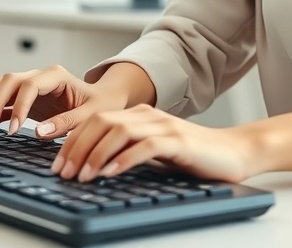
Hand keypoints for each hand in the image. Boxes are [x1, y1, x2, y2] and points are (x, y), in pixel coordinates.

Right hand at [0, 64, 123, 137]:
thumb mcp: (90, 115)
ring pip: (1, 86)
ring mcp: (31, 85)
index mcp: (57, 76)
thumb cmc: (100, 104)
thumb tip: (39, 133)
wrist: (103, 99)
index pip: (30, 86)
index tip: (14, 130)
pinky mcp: (26, 97)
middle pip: (9, 81)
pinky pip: (3, 99)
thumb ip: (67, 123)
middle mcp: (41, 76)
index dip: (19, 106)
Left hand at [53, 105, 256, 183]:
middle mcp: (148, 115)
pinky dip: (123, 160)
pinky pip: (144, 146)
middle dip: (76, 147)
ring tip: (82, 176)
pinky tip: (110, 173)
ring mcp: (164, 126)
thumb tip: (92, 167)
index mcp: (140, 114)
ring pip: (118, 131)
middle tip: (63, 172)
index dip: (72, 141)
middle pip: (101, 122)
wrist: (234, 152)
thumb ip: (128, 152)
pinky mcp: (178, 141)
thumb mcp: (154, 152)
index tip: (57, 164)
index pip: (96, 120)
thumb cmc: (193, 156)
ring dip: (95, 154)